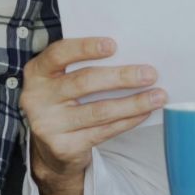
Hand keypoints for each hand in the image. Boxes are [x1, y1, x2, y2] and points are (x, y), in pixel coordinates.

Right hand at [20, 37, 165, 194]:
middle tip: (150, 73)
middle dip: (121, 77)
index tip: (113, 45)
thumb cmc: (64, 102)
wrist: (50, 149)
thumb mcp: (62, 80)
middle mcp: (37, 98)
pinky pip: (103, 131)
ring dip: (133, 103)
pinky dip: (127, 121)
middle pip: (84, 82)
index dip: (85, 48)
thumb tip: (130, 54)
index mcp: (37, 73)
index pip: (58, 54)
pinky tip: (143, 113)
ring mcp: (48, 124)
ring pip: (98, 110)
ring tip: (158, 96)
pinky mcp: (63, 147)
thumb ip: (81, 65)